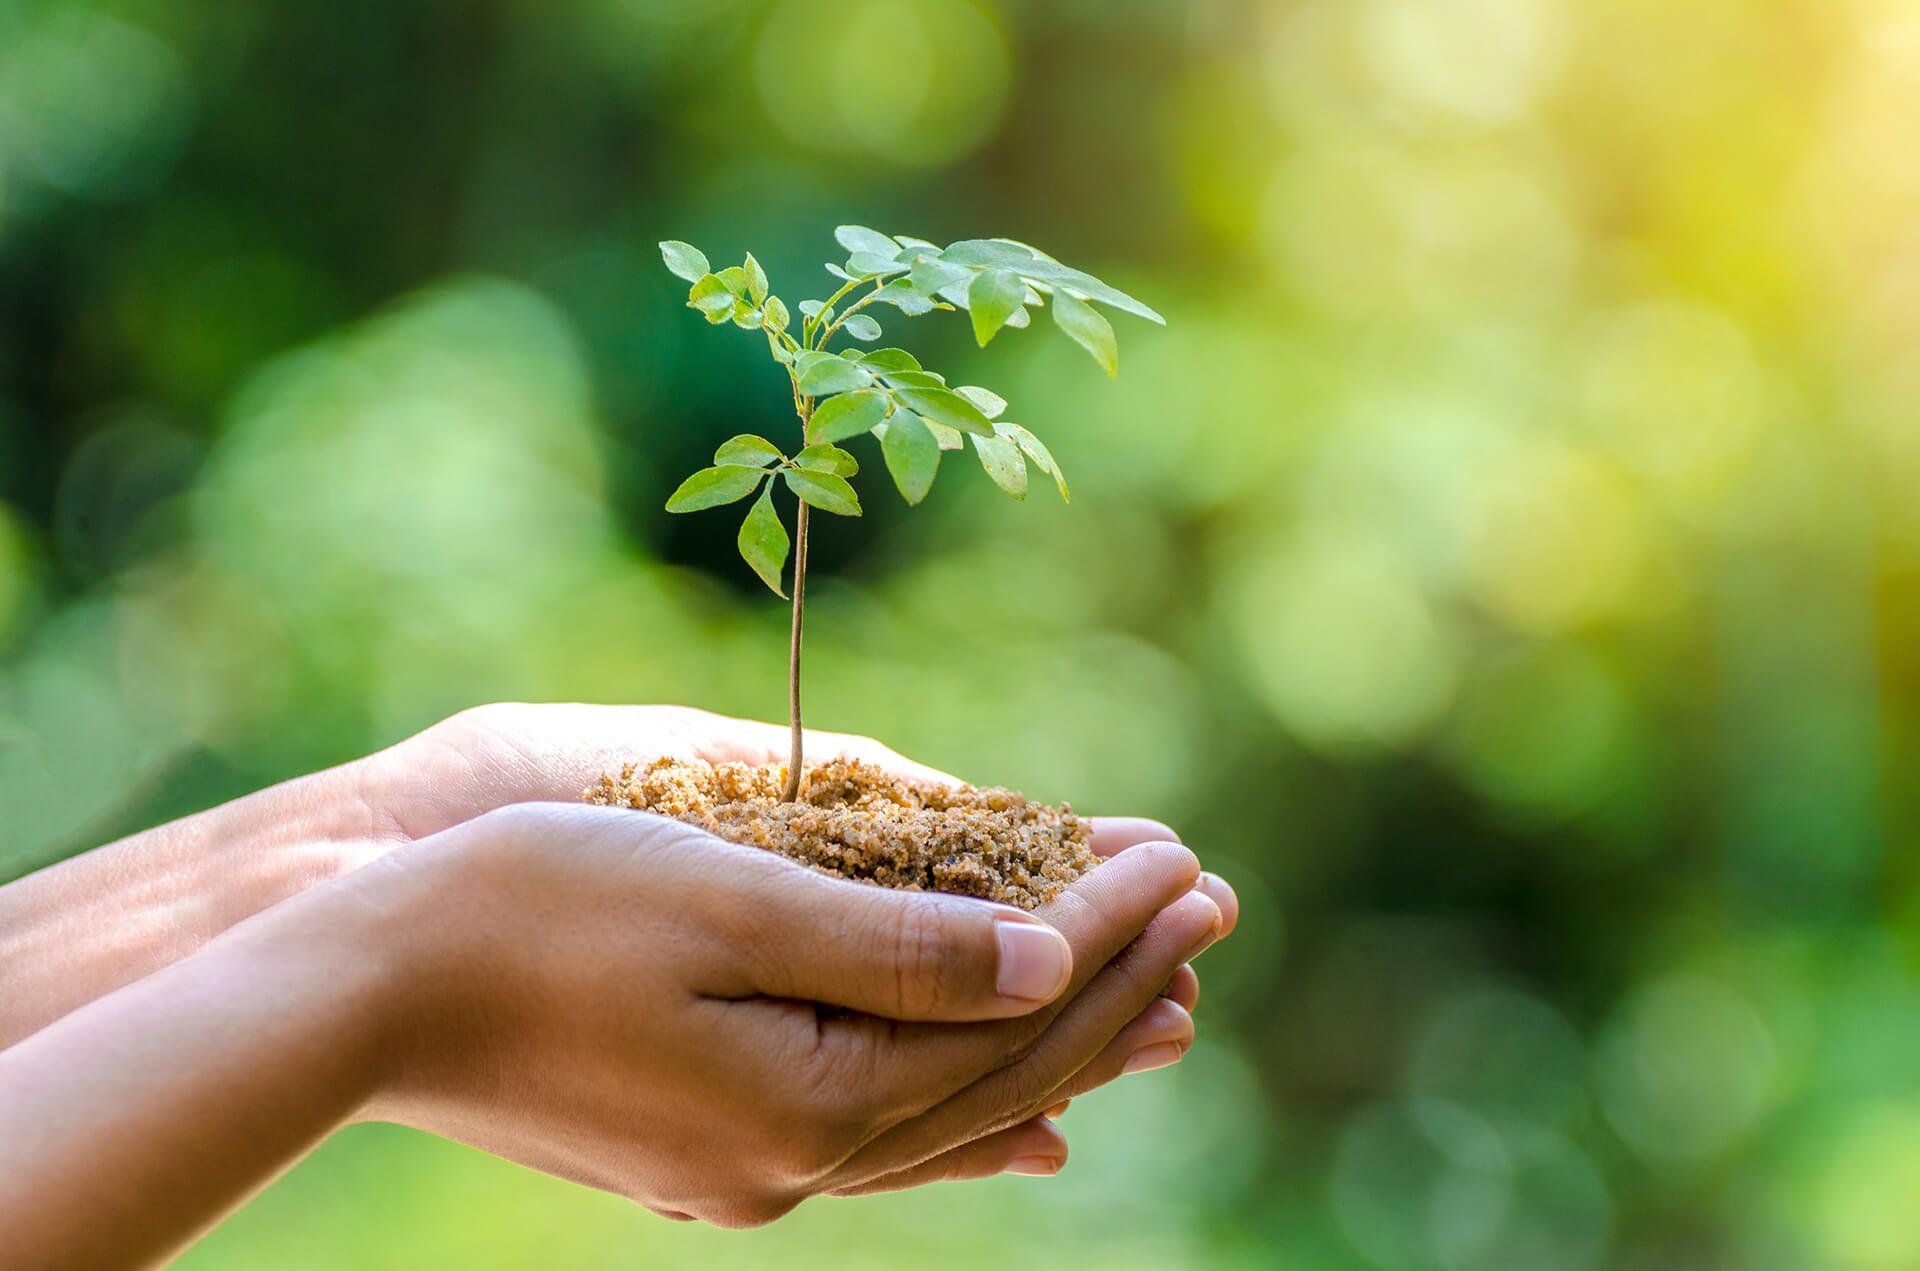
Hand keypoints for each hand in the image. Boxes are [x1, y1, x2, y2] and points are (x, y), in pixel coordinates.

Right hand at [2, 702, 1234, 1053]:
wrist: (363, 988)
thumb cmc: (533, 910)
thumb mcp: (728, 904)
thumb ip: (897, 948)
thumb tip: (1045, 966)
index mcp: (812, 1100)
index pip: (1011, 1011)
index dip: (1109, 930)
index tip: (1187, 857)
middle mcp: (800, 1159)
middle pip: (1003, 1070)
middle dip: (1113, 983)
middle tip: (1211, 908)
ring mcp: (757, 1168)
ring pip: (957, 1111)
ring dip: (1063, 1046)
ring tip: (1160, 1002)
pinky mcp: (720, 1151)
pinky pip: (891, 1141)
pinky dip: (974, 1112)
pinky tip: (1033, 1124)